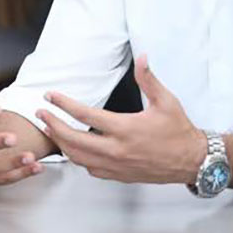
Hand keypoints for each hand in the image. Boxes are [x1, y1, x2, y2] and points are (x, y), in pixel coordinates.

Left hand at [36, 54, 205, 183]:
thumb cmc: (179, 131)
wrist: (192, 160)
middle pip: (73, 140)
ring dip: (61, 143)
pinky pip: (90, 169)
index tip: (50, 96)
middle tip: (40, 113)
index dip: (64, 104)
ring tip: (50, 130)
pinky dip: (77, 158)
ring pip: (78, 158)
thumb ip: (149, 79)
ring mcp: (116, 165)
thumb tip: (142, 57)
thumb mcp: (166, 100)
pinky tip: (73, 148)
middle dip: (53, 125)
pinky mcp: (119, 175)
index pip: (86, 115)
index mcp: (125, 129)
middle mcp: (117, 150)